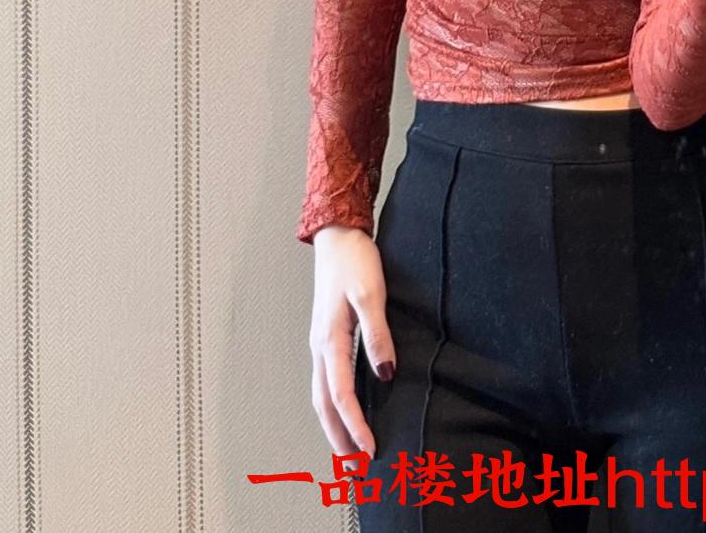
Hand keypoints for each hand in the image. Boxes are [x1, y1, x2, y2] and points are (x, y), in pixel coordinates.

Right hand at [309, 226, 396, 460]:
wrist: (338, 236)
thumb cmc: (356, 262)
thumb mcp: (371, 294)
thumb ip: (378, 334)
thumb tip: (385, 373)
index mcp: (330, 341)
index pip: (342, 395)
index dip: (355, 425)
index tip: (370, 449)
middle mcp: (320, 347)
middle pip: (324, 404)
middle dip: (337, 438)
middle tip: (353, 469)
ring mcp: (320, 343)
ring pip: (321, 395)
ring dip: (333, 425)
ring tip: (347, 450)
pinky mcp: (326, 336)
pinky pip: (326, 380)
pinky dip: (332, 404)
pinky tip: (345, 410)